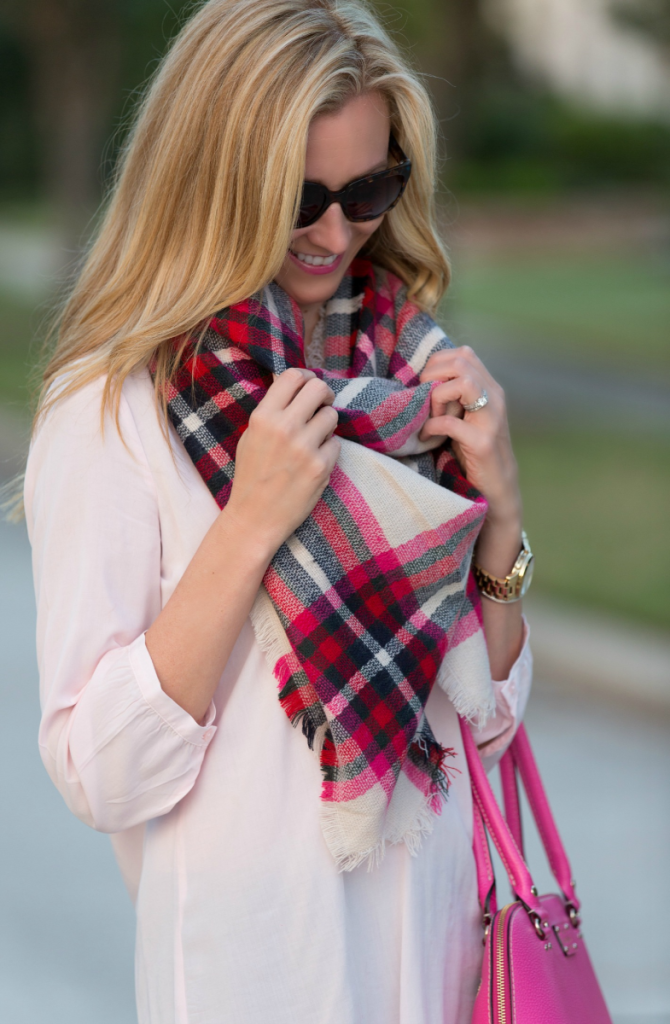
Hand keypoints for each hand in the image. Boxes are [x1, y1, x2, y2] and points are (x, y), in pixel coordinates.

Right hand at [224, 368, 340, 555]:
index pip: (293, 377)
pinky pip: (335, 444)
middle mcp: (284, 428)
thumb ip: (272, 412)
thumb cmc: (252, 477)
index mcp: (263, 417)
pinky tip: (313, 464)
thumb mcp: (251, 437)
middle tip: (322, 405)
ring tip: (313, 441)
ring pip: (331, 416)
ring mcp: (304, 447)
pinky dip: (328, 451)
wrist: (254, 518)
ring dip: (326, 425)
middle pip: (318, 388)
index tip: (310, 386)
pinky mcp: (321, 467)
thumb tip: (296, 386)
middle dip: (324, 395)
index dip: (306, 377)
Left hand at [419, 347, 520, 529]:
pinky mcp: (482, 443)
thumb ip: (454, 396)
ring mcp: (491, 420)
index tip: (426, 386)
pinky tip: (427, 437)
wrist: (498, 489)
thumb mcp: (466, 417)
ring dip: (438, 397)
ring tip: (431, 415)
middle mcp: (495, 398)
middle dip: (433, 376)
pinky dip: (432, 427)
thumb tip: (421, 378)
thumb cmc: (474, 453)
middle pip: (462, 362)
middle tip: (424, 400)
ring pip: (463, 382)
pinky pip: (450, 422)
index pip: (463, 354)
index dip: (437, 364)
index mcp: (491, 389)